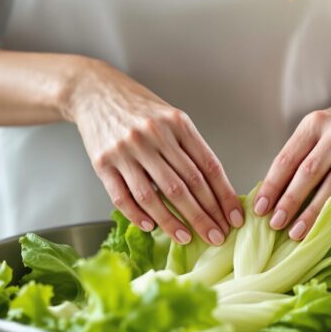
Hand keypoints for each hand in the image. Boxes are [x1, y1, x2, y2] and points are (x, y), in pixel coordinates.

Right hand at [66, 60, 241, 245]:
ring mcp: (126, 150)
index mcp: (177, 124)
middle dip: (204, 215)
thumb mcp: (171, 118)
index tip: (234, 218)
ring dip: (173, 222)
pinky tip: (151, 227)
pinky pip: (122, 197)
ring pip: (154, 196)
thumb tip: (214, 191)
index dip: (223, 196)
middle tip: (217, 237)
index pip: (207, 167)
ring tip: (188, 238)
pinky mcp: (102, 163)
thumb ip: (190, 148)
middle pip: (184, 185)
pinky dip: (137, 215)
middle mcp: (153, 136)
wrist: (96, 92)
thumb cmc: (140, 109)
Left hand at [253, 95, 330, 239]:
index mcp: (316, 123)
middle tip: (277, 224)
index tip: (261, 209)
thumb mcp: (313, 136)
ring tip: (300, 233)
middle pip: (311, 170)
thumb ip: (295, 162)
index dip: (273, 185)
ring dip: (318, 212)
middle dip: (292, 200)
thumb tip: (268, 202)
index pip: (289, 158)